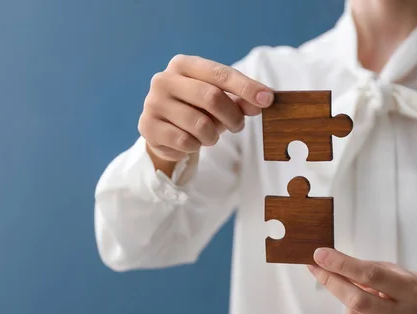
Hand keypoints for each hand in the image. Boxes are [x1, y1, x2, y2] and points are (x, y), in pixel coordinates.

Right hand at [138, 54, 273, 163]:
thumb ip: (241, 99)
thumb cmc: (195, 109)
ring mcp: (153, 103)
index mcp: (183, 64)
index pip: (220, 73)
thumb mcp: (220, 100)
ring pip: (199, 124)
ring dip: (213, 135)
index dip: (246, 87)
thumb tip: (264, 100)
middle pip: (212, 97)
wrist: (163, 130)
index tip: (268, 100)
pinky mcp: (148, 126)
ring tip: (210, 135)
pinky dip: (196, 146)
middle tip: (238, 126)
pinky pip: (185, 141)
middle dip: (232, 116)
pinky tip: (192, 142)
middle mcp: (164, 79)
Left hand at [308, 248, 416, 313]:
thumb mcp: (386, 270)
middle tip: (318, 269)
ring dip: (347, 308)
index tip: (320, 255)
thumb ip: (359, 268)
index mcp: (408, 288)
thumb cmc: (395, 286)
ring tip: (358, 303)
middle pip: (358, 301)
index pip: (370, 275)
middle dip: (333, 283)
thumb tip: (322, 261)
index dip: (342, 264)